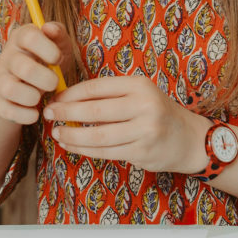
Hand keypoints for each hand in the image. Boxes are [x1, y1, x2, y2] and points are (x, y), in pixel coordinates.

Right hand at [0, 21, 74, 124]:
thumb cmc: (45, 60)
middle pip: (24, 67)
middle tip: (53, 82)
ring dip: (32, 97)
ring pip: (10, 88)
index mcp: (21, 38)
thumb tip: (50, 28)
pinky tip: (34, 111)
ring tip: (40, 96)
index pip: (29, 36)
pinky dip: (26, 115)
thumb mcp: (56, 45)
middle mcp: (7, 56)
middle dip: (47, 79)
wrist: (23, 83)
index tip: (57, 59)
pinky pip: (7, 111)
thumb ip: (57, 33)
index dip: (48, 49)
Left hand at [42, 75, 210, 173]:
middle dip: (65, 112)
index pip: (96, 87)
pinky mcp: (141, 152)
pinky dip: (83, 149)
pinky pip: (105, 151)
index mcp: (139, 85)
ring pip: (97, 135)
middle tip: (47, 114)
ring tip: (56, 133)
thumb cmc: (155, 112)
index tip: (54, 98)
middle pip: (94, 111)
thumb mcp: (138, 94)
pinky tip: (71, 146)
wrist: (189, 139)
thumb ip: (108, 95)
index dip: (70, 93)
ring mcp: (144, 130)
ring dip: (71, 135)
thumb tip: (66, 97)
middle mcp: (144, 105)